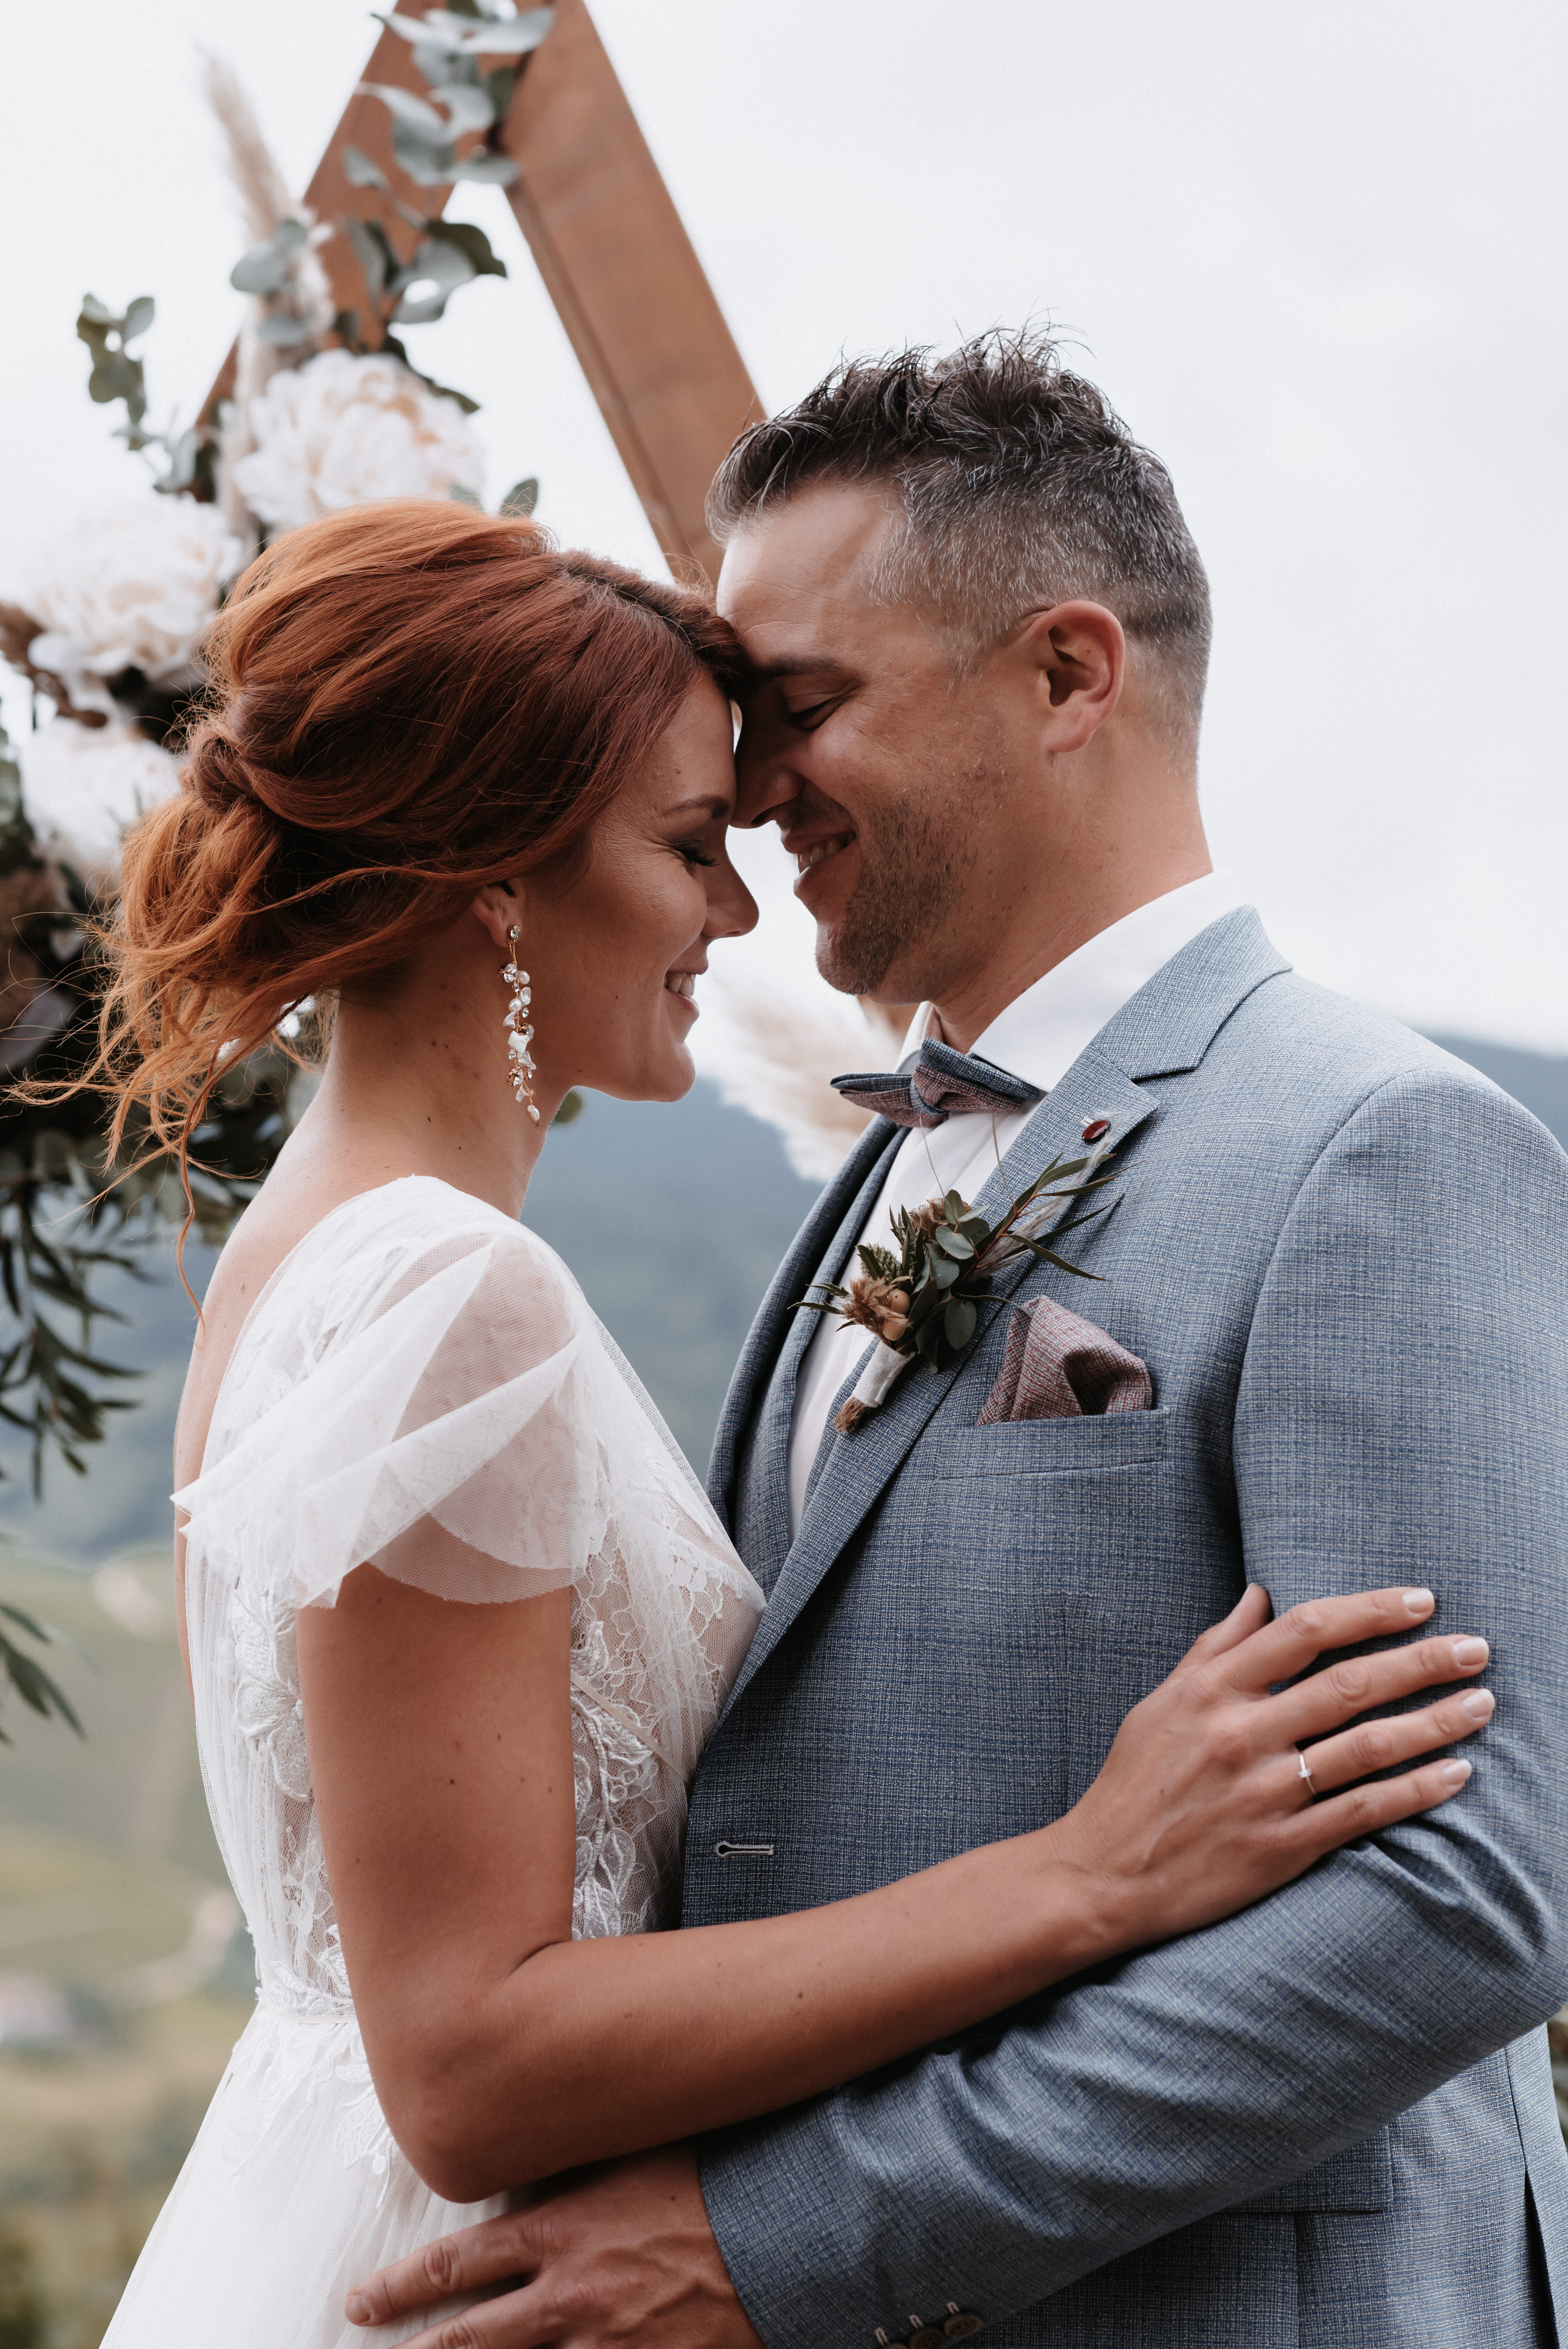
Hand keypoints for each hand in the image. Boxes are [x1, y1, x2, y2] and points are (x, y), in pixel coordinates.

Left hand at [344, 2143, 765, 2348]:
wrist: (789, 2232)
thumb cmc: (715, 2180)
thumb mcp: (635, 2158)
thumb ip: (578, 2175)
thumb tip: (535, 2158)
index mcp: (562, 2233)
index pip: (456, 2266)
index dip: (398, 2289)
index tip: (359, 2303)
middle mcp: (571, 2298)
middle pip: (468, 2342)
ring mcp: (607, 2348)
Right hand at [1053, 1582, 1492, 1947]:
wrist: (1103, 1875)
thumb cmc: (1133, 1783)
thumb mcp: (1162, 1701)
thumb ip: (1215, 1648)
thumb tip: (1260, 1594)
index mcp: (1211, 1690)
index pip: (1304, 1630)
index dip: (1369, 1611)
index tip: (1421, 1601)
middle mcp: (1240, 1733)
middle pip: (1349, 1684)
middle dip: (1423, 1662)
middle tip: (1478, 1649)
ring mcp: (1262, 1791)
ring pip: (1367, 1747)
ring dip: (1434, 1723)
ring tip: (1481, 1705)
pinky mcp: (1280, 1846)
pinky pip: (1362, 1811)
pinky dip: (1415, 1790)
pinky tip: (1455, 1773)